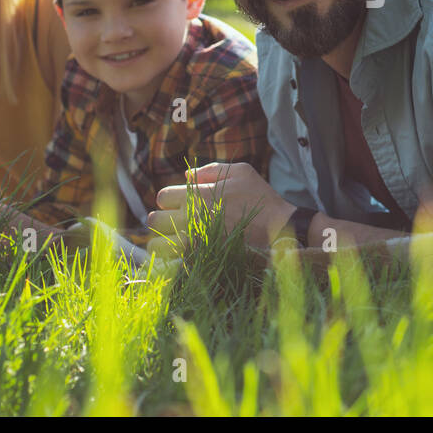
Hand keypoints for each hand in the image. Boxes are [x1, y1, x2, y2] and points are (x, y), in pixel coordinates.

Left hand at [149, 162, 295, 256]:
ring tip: (175, 239)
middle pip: (154, 221)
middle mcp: (191, 218)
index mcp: (197, 195)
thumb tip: (187, 175)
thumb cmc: (260, 197)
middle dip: (162, 220)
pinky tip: (184, 254)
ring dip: (163, 241)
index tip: (181, 203)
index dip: (169, 199)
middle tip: (176, 221)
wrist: (277, 229)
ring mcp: (195, 242)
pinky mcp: (201, 260)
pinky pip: (173, 263)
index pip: (162, 197)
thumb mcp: (240, 171)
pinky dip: (173, 259)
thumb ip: (210, 170)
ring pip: (157, 245)